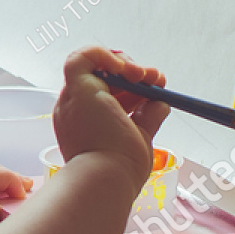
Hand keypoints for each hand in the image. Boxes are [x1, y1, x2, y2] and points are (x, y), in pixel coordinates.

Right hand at [53, 46, 167, 191]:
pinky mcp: (75, 88)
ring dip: (122, 62)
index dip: (133, 87)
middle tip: (155, 77)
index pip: (107, 92)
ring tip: (143, 74)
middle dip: (131, 72)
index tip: (156, 86)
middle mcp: (74, 109)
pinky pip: (81, 57)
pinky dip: (103, 54)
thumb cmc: (120, 171)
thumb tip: (162, 103)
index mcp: (85, 122)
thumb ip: (148, 119)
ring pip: (92, 64)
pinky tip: (124, 68)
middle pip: (101, 77)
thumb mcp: (140, 139)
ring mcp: (72, 99)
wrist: (106, 179)